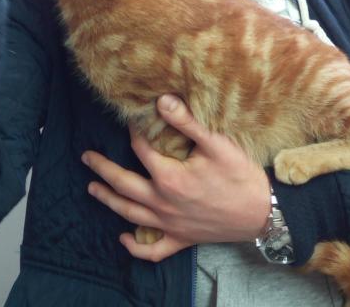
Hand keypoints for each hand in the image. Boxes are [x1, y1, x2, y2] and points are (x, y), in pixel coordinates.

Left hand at [82, 95, 270, 261]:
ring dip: (108, 200)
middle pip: (123, 184)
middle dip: (102, 169)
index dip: (134, 132)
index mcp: (168, 177)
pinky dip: (135, 246)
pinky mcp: (181, 239)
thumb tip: (162, 101)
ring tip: (92, 189)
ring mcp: (169, 224)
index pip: (141, 150)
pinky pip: (152, 249)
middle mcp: (162, 203)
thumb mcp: (216, 142)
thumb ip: (186, 122)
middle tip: (86, 157)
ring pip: (130, 213)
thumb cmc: (240, 175)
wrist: (262, 211)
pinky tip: (124, 239)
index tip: (131, 119)